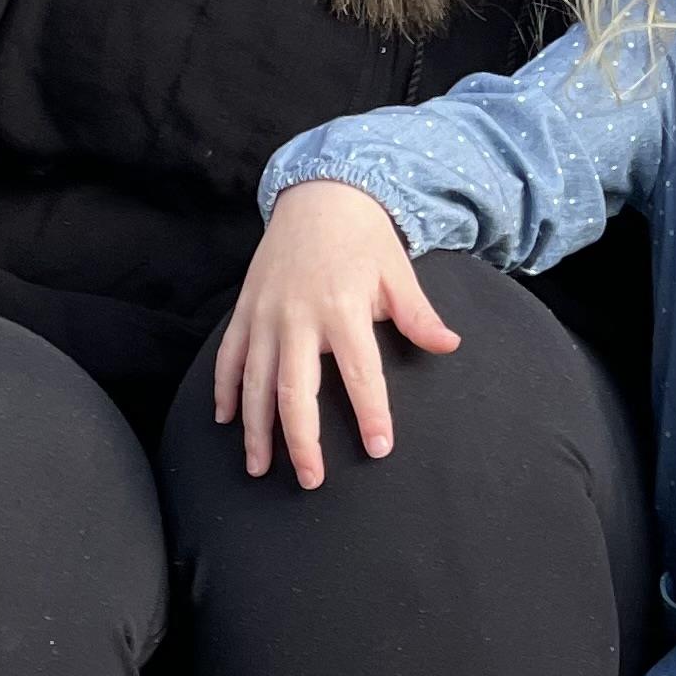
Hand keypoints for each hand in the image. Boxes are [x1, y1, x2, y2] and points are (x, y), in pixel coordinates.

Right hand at [211, 179, 461, 484]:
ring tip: (259, 468)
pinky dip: (224, 390)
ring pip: (254, 382)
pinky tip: (226, 422)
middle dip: (301, 441)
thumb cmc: (364, 239)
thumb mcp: (398, 272)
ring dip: (256, 430)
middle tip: (311, 480)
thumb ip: (418, 316)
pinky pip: (229, 356)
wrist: (318, 195)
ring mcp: (265, 314)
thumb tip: (451, 346)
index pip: (360, 373)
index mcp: (343, 308)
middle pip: (295, 390)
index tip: (379, 449)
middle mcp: (298, 316)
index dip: (371, 413)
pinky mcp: (244, 310)